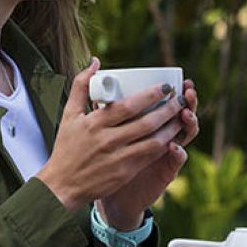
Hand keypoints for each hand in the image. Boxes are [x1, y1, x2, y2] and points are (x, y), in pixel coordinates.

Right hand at [38, 58, 187, 212]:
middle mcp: (107, 140)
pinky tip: (174, 136)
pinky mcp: (125, 172)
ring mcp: (118, 158)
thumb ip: (82, 86)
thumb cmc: (66, 147)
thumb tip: (96, 62)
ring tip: (183, 116)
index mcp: (95, 123)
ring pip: (153, 141)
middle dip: (168, 109)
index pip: (129, 106)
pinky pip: (150, 157)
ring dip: (171, 128)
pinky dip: (164, 145)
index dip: (151, 95)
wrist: (62, 185)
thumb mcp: (69, 115)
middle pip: (146, 122)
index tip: (166, 86)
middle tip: (181, 98)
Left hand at [98, 79, 199, 229]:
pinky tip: (175, 147)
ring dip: (189, 124)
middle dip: (187, 102)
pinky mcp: (166, 172)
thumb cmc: (108, 161)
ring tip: (186, 114)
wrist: (111, 195)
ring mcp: (167, 154)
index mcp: (151, 125)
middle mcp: (164, 136)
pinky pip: (176, 162)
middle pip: (182, 115)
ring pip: (185, 135)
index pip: (170, 104)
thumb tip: (97, 82)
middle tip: (188, 91)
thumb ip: (107, 111)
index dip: (178, 93)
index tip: (183, 80)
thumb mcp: (106, 132)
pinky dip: (178, 154)